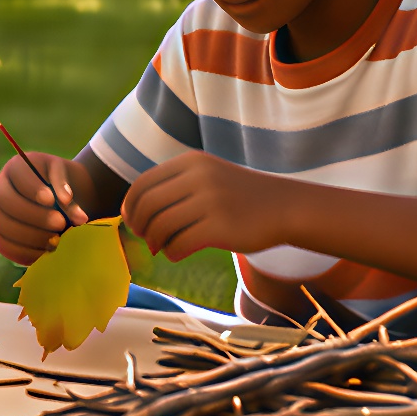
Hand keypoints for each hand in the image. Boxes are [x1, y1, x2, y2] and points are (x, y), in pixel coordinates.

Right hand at [0, 152, 89, 264]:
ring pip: (3, 226)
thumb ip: (66, 188)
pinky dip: (25, 252)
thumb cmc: (60, 185)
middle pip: (6, 201)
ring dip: (31, 236)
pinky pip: (5, 246)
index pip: (17, 174)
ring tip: (56, 240)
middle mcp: (0, 189)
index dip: (32, 188)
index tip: (52, 200)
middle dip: (34, 215)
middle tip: (61, 223)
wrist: (58, 201)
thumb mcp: (66, 178)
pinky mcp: (0, 235)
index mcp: (16, 168)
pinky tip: (46, 253)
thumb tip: (72, 210)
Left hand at [121, 151, 294, 261]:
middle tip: (145, 238)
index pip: (143, 183)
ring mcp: (210, 202)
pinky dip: (172, 252)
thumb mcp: (208, 176)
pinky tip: (177, 253)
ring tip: (162, 246)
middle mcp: (198, 177)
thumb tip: (135, 213)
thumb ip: (175, 187)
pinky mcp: (220, 228)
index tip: (133, 221)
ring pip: (161, 226)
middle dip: (139, 225)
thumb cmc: (239, 197)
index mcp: (191, 162)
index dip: (131, 206)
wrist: (285, 207)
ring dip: (155, 241)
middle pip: (147, 205)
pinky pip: (179, 244)